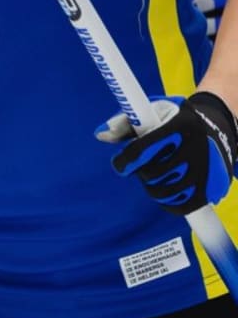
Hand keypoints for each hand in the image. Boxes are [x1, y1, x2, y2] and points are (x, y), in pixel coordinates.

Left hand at [97, 91, 237, 214]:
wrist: (216, 131)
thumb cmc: (174, 120)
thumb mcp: (152, 111)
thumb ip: (124, 122)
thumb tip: (100, 134)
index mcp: (179, 127)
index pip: (140, 151)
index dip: (123, 161)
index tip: (120, 163)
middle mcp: (194, 150)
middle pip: (150, 174)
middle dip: (141, 171)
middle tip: (146, 164)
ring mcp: (204, 172)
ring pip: (161, 192)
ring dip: (152, 185)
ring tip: (157, 173)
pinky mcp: (209, 190)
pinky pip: (178, 206)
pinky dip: (167, 200)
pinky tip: (166, 187)